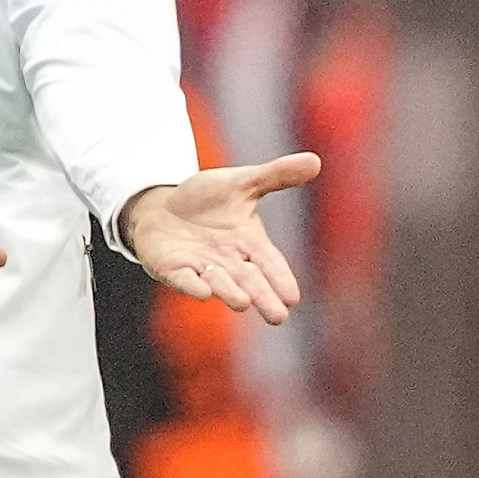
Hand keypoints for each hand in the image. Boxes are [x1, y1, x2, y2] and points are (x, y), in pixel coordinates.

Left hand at [119, 153, 318, 323]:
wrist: (163, 208)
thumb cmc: (208, 201)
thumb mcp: (242, 183)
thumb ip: (276, 175)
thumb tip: (315, 160)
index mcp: (249, 242)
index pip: (270, 263)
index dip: (280, 278)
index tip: (292, 296)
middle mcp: (229, 261)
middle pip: (250, 281)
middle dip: (263, 297)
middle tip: (278, 317)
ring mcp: (201, 267)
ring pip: (219, 283)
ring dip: (230, 293)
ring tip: (243, 303)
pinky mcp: (174, 269)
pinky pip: (184, 280)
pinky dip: (193, 286)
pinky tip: (202, 293)